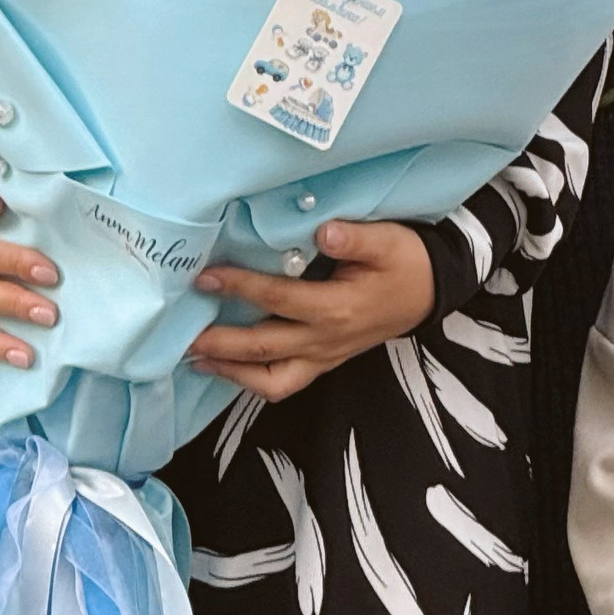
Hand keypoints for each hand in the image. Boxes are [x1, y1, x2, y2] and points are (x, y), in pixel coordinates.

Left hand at [186, 218, 435, 404]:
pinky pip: (284, 384)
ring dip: (231, 372)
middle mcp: (326, 340)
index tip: (205, 278)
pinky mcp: (325, 362)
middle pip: (264, 349)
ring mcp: (325, 356)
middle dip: (221, 344)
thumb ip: (355, 238)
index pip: (278, 299)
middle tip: (183, 335)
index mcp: (337, 308)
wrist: (430, 291)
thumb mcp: (388, 241)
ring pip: (272, 381)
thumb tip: (323, 231)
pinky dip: (252, 380)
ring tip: (196, 358)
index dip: (239, 288)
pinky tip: (226, 367)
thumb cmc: (405, 261)